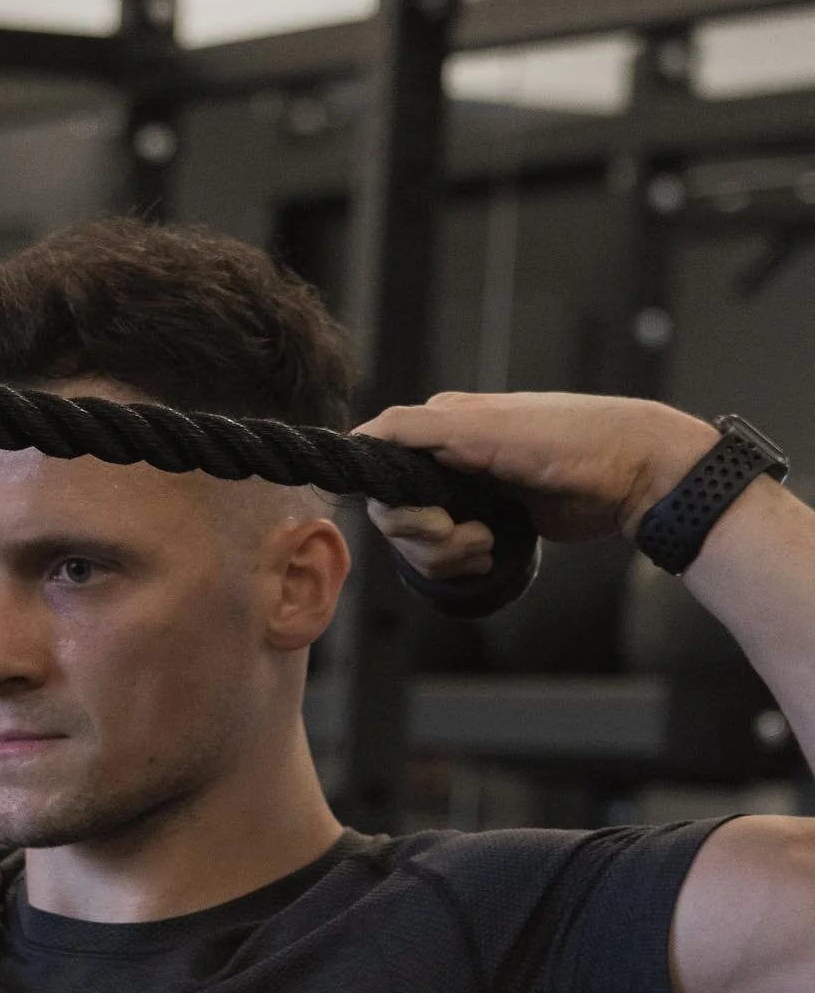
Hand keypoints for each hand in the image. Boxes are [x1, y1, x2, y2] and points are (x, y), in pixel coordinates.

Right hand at [355, 392, 717, 581]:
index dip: (396, 506)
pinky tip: (495, 552)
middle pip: (395, 518)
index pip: (378, 472)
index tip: (435, 517)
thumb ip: (417, 428)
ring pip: (418, 546)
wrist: (635, 476)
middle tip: (472, 533)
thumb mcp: (487, 428)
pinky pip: (445, 559)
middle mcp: (442, 459)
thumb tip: (358, 437)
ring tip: (491, 543)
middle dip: (429, 539)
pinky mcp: (482, 524)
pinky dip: (464, 565)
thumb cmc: (571, 442)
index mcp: (439, 427)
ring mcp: (462, 495)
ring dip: (450, 556)